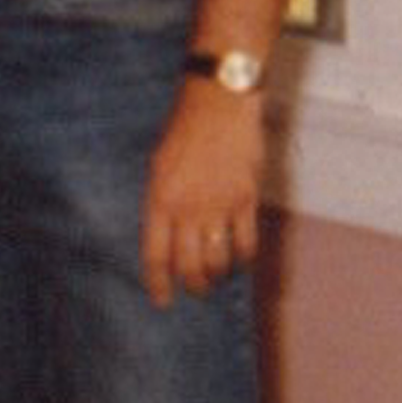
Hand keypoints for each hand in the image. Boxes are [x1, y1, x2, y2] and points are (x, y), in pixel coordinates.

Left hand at [139, 82, 264, 307]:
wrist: (219, 102)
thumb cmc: (185, 129)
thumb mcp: (159, 164)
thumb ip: (162, 201)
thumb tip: (167, 236)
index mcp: (160, 199)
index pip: (155, 255)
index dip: (158, 284)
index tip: (162, 300)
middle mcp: (187, 208)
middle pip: (188, 266)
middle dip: (192, 285)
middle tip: (196, 290)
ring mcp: (218, 205)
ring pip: (217, 261)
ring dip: (217, 275)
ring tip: (217, 275)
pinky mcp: (245, 199)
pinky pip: (246, 243)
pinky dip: (243, 258)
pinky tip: (240, 258)